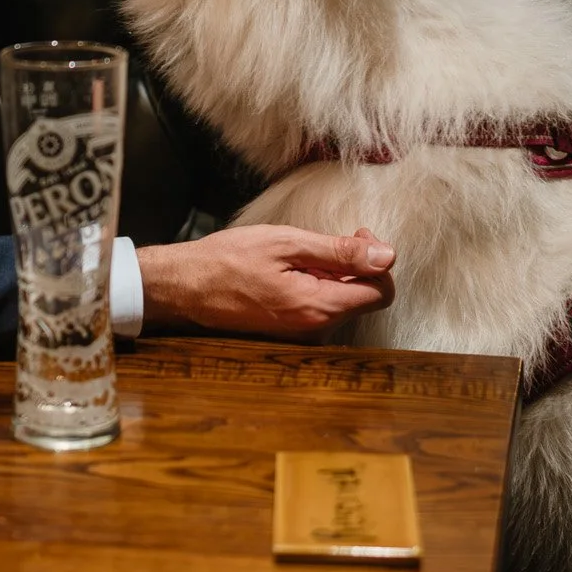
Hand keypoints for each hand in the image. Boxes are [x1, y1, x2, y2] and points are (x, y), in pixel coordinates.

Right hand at [136, 225, 396, 338]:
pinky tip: (297, 269)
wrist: (185, 288)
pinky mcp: (291, 333)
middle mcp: (315, 330)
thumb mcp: (287, 244)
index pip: (380, 293)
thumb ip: (340, 252)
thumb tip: (386, 257)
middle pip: (364, 298)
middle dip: (359, 265)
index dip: (378, 261)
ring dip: (338, 274)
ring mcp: (303, 335)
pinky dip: (321, 286)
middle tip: (334, 237)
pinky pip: (322, 309)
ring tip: (307, 253)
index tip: (357, 237)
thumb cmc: (229, 261)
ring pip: (344, 303)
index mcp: (318, 308)